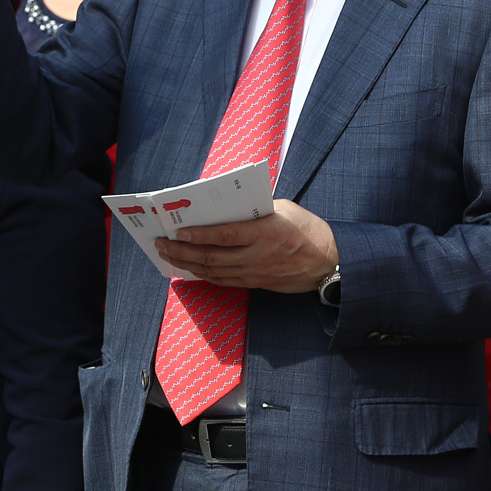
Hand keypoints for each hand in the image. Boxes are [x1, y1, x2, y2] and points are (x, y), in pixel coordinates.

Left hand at [157, 199, 337, 293]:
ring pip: (214, 271)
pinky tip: (190, 267)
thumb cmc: (307, 229)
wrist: (328, 263)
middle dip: (183, 250)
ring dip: (187, 263)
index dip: (200, 234)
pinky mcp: (255, 282)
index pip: (225, 235)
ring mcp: (255, 272)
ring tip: (169, 255)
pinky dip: (204, 274)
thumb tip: (226, 208)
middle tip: (162, 243)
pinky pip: (223, 280)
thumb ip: (255, 210)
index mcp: (266, 232)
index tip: (179, 230)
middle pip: (212, 256)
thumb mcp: (284, 209)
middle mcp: (257, 255)